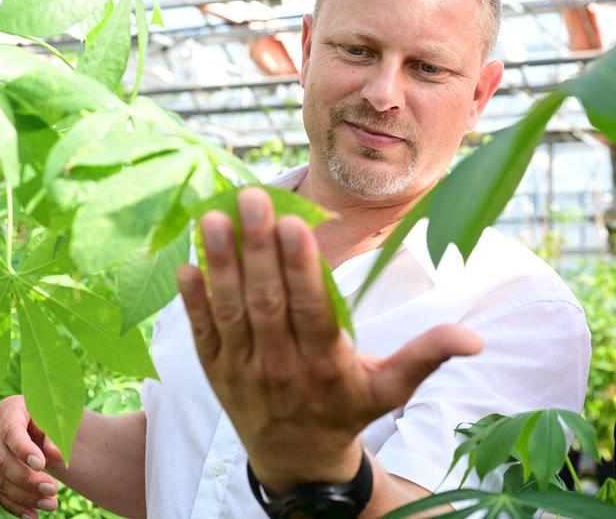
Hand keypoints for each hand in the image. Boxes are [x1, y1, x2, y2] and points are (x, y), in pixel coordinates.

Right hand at [0, 395, 63, 517]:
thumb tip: (56, 455)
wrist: (47, 425)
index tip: (41, 464)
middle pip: (2, 459)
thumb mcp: (59, 419)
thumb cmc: (54, 417)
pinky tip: (33, 515)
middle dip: (27, 478)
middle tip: (53, 489)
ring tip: (51, 503)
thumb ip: (57, 434)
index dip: (23, 449)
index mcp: (9, 409)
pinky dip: (15, 506)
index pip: (11, 431)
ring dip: (23, 496)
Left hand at [176, 187, 482, 492]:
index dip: (300, 268)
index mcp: (326, 365)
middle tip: (251, 200)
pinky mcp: (215, 371)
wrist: (297, 460)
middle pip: (267, 303)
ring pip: (230, 312)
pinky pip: (202, 333)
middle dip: (258, 250)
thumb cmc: (345, 410)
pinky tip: (185, 264)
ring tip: (213, 218)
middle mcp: (281, 366)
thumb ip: (426, 357)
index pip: (311, 310)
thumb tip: (475, 340)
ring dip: (220, 264)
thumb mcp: (391, 390)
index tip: (292, 224)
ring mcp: (243, 369)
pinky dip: (192, 301)